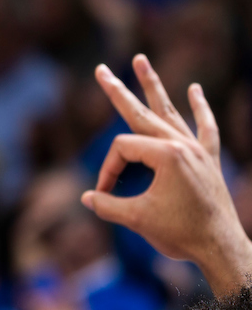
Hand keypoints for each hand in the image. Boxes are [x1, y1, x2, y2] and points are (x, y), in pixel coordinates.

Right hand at [83, 54, 251, 294]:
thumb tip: (87, 197)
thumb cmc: (181, 233)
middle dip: (118, 92)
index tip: (104, 192)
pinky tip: (196, 90)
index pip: (122, 150)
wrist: (221, 249)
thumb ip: (107, 204)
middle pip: (141, 113)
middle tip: (100, 70)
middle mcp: (182, 145)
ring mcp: (197, 151)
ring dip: (154, 86)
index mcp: (166, 154)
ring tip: (141, 60)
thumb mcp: (137, 219)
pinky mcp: (209, 160)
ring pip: (170, 112)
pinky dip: (201, 109)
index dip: (108, 170)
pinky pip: (206, 129)